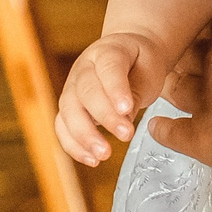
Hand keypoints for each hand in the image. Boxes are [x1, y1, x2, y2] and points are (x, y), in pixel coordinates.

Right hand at [56, 30, 170, 166]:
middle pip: (86, 92)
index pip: (108, 68)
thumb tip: (124, 118)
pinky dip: (74, 145)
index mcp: (107, 51)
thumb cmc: (140, 62)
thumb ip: (137, 91)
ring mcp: (72, 87)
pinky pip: (62, 127)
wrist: (129, 55)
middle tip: (125, 135)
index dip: (116, 89)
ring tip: (104, 155)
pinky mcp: (68, 107)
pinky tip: (91, 160)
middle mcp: (84, 68)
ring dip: (85, 136)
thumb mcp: (149, 69)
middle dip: (105, 117)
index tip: (127, 108)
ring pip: (69, 111)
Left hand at [153, 0, 211, 211]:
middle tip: (186, 54)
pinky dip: (164, 131)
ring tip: (166, 84)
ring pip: (176, 88)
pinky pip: (173, 134)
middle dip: (189, 51)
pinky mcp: (202, 140)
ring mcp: (204, 102)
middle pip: (191, 50)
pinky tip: (156, 129)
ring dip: (171, 85)